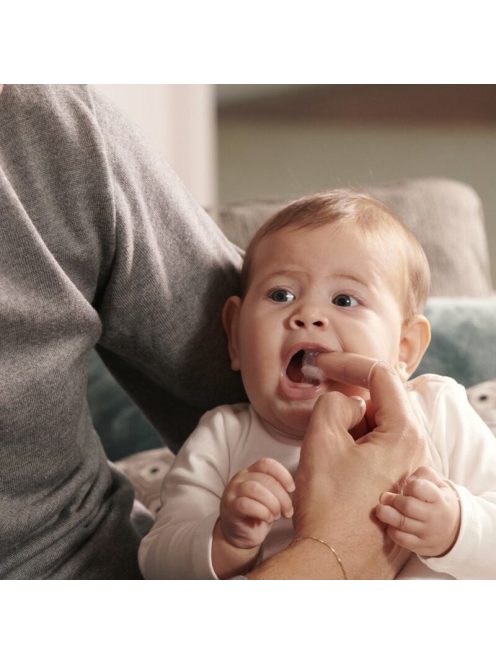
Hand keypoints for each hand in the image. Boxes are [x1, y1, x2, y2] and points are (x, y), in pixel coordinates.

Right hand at [219, 457, 294, 548]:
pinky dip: (262, 512)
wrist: (241, 535)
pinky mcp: (229, 508)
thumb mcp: (270, 497)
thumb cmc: (258, 515)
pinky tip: (268, 519)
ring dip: (272, 504)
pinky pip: (246, 504)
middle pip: (264, 479)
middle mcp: (240, 479)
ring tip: (277, 515)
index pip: (267, 464)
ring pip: (255, 489)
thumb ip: (277, 488)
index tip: (292, 489)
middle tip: (287, 511)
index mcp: (251, 472)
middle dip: (281, 496)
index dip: (282, 474)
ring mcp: (232, 492)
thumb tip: (294, 487)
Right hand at [290, 352, 428, 578]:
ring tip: (325, 451)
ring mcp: (408, 471)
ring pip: (376, 428)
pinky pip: (376, 451)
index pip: (381, 377)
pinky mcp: (396, 485)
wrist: (334, 561)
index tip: (325, 366)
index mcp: (404, 435)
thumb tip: (347, 402)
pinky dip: (354, 447)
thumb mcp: (322, 439)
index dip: (349, 364)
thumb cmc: (330, 507)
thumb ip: (334, 402)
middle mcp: (415, 451)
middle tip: (320, 415)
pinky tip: (334, 467)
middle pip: (380, 404)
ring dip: (348, 428)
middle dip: (348, 403)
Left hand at [375, 465, 460, 556]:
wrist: (453, 531)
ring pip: (402, 523)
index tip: (406, 487)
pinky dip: (391, 530)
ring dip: (386, 514)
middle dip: (393, 500)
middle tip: (385, 497)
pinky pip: (401, 539)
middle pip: (407, 506)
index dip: (408, 485)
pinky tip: (390, 523)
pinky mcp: (420, 546)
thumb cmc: (438, 500)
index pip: (419, 488)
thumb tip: (406, 481)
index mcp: (439, 498)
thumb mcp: (437, 483)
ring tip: (380, 509)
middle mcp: (435, 516)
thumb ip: (422, 474)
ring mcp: (428, 533)